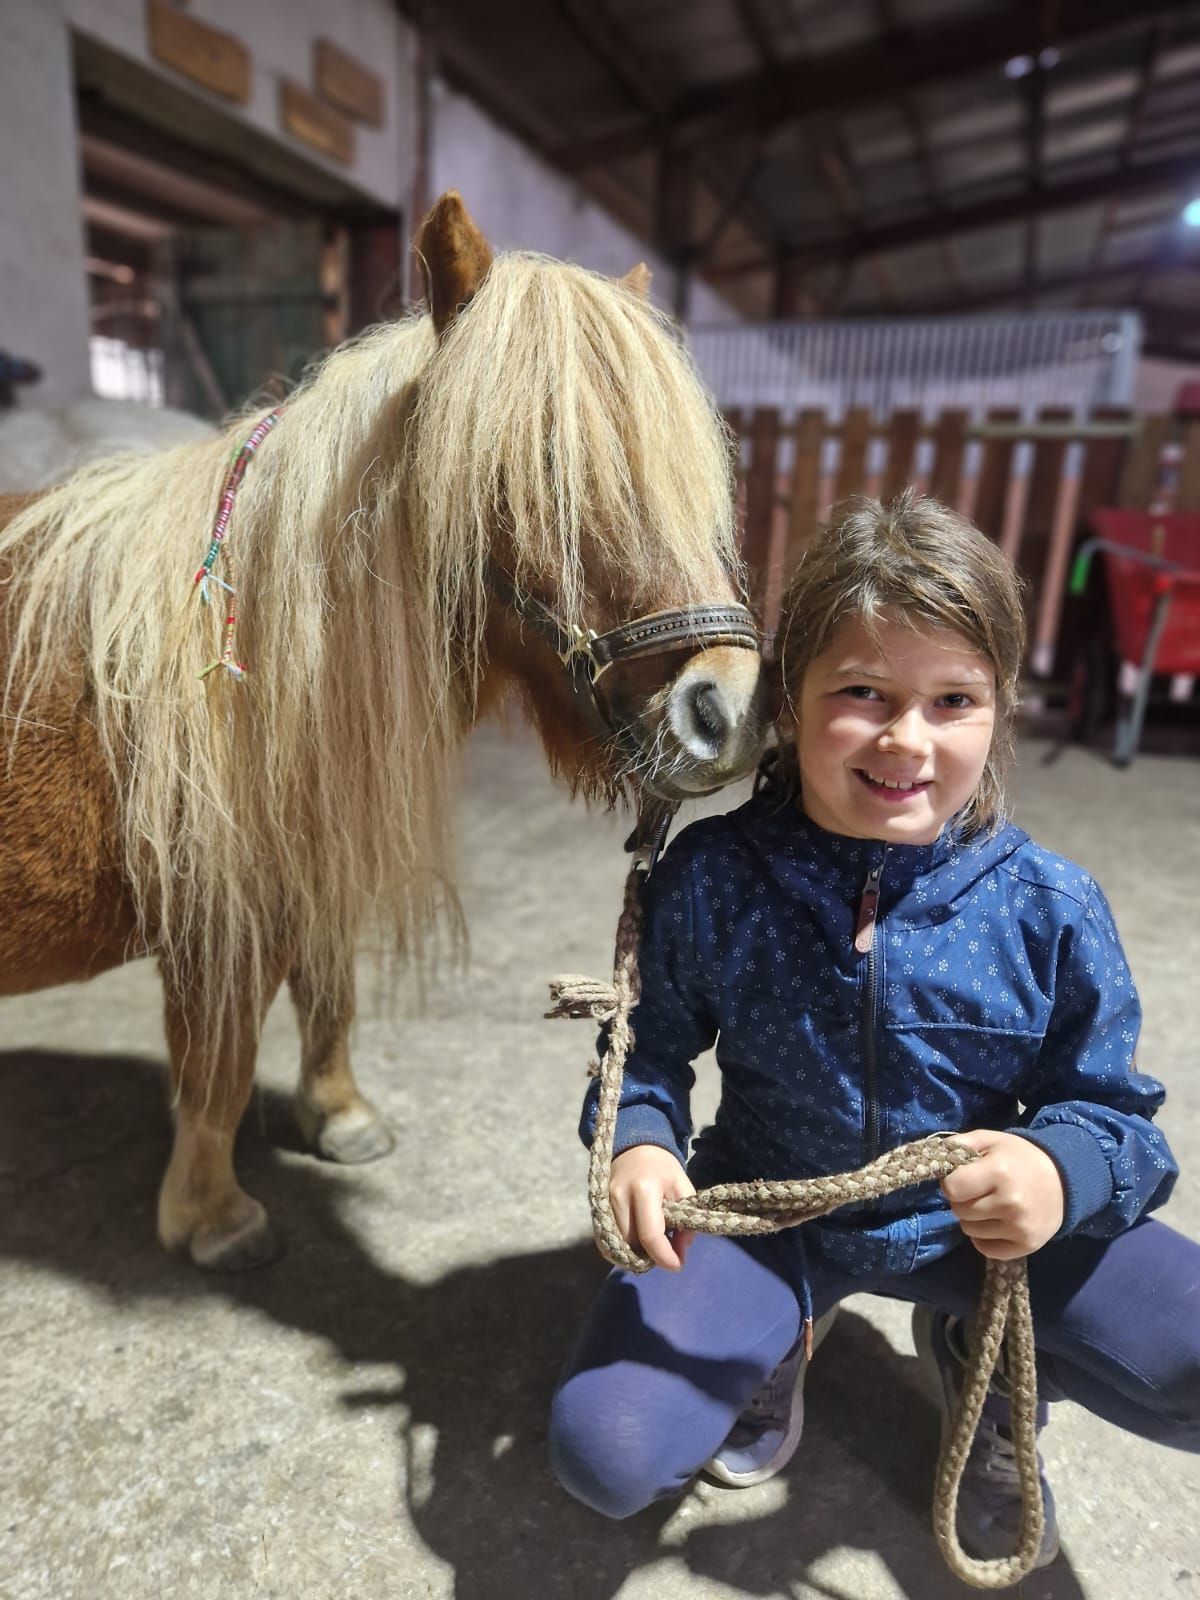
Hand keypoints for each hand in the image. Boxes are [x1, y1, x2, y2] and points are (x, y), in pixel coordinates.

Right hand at [607, 1145, 696, 1270]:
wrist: (635, 1147)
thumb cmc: (663, 1168)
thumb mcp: (683, 1187)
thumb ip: (686, 1221)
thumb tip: (681, 1252)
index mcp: (643, 1189)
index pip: (650, 1235)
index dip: (664, 1256)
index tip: (677, 1265)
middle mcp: (618, 1197)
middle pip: (631, 1243)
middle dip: (650, 1257)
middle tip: (666, 1254)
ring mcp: (603, 1203)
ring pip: (617, 1244)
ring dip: (635, 1254)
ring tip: (651, 1249)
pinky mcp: (596, 1208)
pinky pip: (604, 1240)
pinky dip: (620, 1249)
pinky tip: (634, 1246)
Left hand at [941, 1129, 1065, 1259]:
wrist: (1065, 1180)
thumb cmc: (1020, 1157)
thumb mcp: (991, 1140)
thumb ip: (960, 1145)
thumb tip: (934, 1159)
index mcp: (999, 1172)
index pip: (952, 1189)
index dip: (952, 1183)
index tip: (962, 1178)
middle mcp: (1010, 1202)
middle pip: (959, 1211)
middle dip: (963, 1200)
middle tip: (979, 1191)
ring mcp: (1019, 1227)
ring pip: (970, 1231)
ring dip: (974, 1219)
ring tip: (990, 1205)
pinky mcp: (1026, 1246)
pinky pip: (986, 1250)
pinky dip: (985, 1239)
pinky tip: (997, 1223)